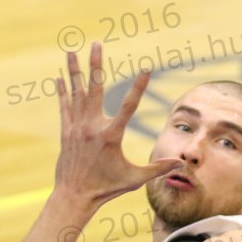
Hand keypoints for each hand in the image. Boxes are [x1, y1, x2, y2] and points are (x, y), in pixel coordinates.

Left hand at [52, 44, 179, 204]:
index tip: (147, 69)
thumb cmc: (107, 188)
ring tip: (70, 51)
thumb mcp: (135, 178)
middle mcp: (92, 127)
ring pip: (76, 93)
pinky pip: (64, 106)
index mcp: (111, 136)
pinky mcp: (66, 132)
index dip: (139, 86)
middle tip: (96, 44)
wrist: (75, 196)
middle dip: (96, 65)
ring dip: (74, 71)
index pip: (129, 105)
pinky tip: (59, 77)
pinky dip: (62, 91)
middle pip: (95, 89)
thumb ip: (158, 168)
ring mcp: (77, 128)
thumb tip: (182, 164)